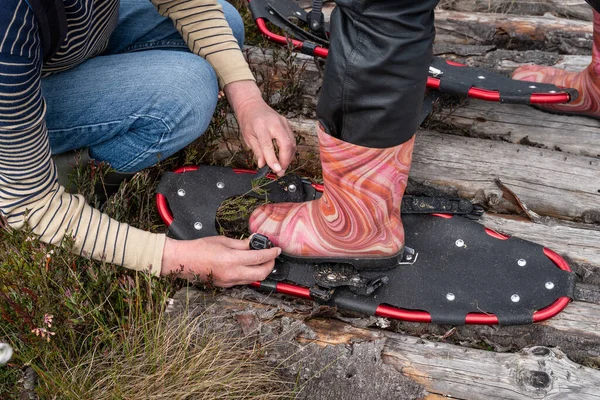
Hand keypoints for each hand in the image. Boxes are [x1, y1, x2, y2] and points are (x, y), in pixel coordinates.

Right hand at [160, 236, 280, 286]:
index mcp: (232, 260)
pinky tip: (247, 266)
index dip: (271, 253)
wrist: (183, 261)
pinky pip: (242, 281)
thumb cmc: (199, 248)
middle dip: (270, 265)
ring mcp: (229, 282)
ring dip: (260, 271)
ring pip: (253, 279)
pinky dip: (249, 274)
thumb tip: (253, 243)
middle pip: (261, 274)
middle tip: (271, 257)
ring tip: (260, 260)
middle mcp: (232, 273)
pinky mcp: (225, 285)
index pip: (259, 258)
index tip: (276, 249)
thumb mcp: (223, 241)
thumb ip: (241, 244)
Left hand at [224, 80, 295, 176]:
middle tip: (280, 172)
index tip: (276, 170)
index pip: (268, 145)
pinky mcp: (287, 124)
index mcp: (261, 126)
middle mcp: (275, 123)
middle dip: (285, 160)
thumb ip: (257, 151)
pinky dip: (289, 151)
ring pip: (292, 143)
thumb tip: (263, 165)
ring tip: (282, 167)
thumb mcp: (248, 137)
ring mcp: (283, 122)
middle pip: (286, 144)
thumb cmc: (248, 121)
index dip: (273, 159)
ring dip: (288, 157)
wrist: (252, 105)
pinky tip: (284, 158)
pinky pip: (292, 140)